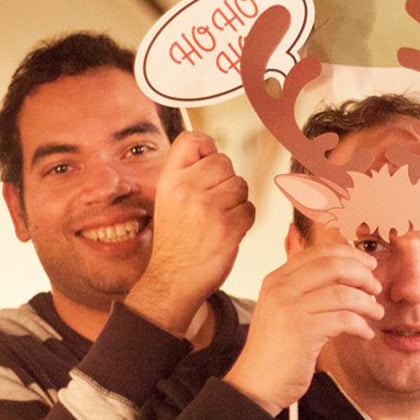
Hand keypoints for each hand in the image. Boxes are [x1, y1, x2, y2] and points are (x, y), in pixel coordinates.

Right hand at [126, 131, 254, 335]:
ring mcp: (207, 208)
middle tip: (212, 206)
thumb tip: (213, 149)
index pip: (193, 140)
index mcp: (169, 181)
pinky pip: (250, 209)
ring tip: (217, 221)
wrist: (173, 280)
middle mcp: (185, 189)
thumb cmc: (178, 240)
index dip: (207, 148)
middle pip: (224, 162)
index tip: (208, 165)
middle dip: (226, 182)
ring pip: (240, 186)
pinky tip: (226, 233)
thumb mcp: (170, 201)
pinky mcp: (227, 227)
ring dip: (236, 203)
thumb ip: (188, 175)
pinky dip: (244, 221)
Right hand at [224, 244, 382, 414]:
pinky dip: (361, 325)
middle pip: (333, 266)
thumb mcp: (284, 310)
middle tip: (376, 289)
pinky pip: (344, 319)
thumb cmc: (275, 351)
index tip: (369, 265)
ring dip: (367, 303)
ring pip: (343, 293)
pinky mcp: (302, 331)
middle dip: (362, 275)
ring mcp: (289, 308)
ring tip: (376, 314)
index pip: (319, 253)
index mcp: (276, 279)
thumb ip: (305, 289)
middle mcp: (280, 288)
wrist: (255, 385)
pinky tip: (366, 334)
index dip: (350, 255)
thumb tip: (345, 272)